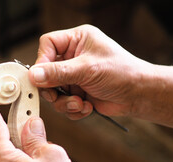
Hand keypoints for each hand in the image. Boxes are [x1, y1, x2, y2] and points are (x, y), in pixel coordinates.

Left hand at [0, 85, 83, 161]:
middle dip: (10, 125)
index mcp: (3, 160)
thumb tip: (31, 126)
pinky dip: (18, 156)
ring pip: (4, 153)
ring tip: (37, 139)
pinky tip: (35, 158)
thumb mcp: (52, 155)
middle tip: (25, 114)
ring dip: (16, 142)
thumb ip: (37, 137)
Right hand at [29, 24, 149, 119]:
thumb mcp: (88, 69)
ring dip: (64, 102)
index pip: (48, 45)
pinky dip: (73, 109)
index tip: (42, 77)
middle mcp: (73, 57)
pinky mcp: (78, 93)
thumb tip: (34, 75)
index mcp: (77, 40)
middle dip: (53, 88)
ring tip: (80, 103)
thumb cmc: (121, 73)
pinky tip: (87, 107)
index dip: (42, 61)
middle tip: (59, 96)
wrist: (139, 95)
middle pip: (46, 71)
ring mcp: (75, 76)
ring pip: (54, 91)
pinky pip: (64, 103)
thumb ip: (58, 72)